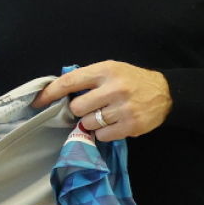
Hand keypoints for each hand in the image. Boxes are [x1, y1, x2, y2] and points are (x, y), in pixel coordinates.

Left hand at [33, 61, 172, 140]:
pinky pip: (103, 135)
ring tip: (106, 114)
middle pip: (77, 108)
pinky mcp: (131, 125)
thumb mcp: (111, 70)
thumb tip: (57, 91)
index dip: (50, 93)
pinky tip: (114, 123)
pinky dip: (104, 132)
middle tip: (91, 107)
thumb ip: (88, 78)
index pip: (69, 82)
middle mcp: (114, 88)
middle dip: (80, 110)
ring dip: (92, 122)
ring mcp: (123, 108)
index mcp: (105, 71)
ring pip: (89, 123)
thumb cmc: (132, 80)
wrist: (166, 93)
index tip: (37, 102)